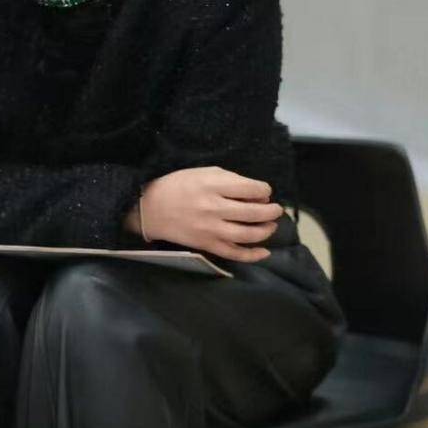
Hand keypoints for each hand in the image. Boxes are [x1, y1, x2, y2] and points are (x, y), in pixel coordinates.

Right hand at [139, 167, 283, 261]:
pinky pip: (233, 254)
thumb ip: (231, 180)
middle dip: (271, 211)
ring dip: (266, 231)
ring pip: (247, 234)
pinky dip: (252, 255)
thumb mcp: (203, 172)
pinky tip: (264, 252)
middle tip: (276, 210)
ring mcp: (210, 229)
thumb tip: (257, 194)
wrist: (151, 209)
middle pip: (253, 212)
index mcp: (213, 185)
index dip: (264, 190)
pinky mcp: (206, 245)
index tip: (264, 191)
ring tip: (271, 226)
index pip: (251, 188)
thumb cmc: (178, 186)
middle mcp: (213, 208)